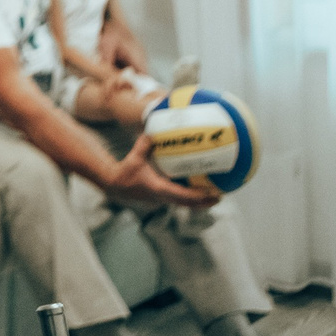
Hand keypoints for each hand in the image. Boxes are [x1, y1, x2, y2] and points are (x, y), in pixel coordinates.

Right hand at [104, 134, 221, 210]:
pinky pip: (179, 199)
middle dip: (204, 202)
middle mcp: (163, 198)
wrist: (115, 185)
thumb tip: (152, 131)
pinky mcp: (162, 198)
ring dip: (200, 202)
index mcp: (158, 189)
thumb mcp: (134, 157)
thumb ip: (144, 145)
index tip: (211, 192)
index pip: (182, 195)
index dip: (198, 195)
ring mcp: (163, 200)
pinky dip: (190, 197)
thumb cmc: (125, 171)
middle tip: (220, 196)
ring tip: (214, 196)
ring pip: (185, 204)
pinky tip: (198, 190)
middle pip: (188, 204)